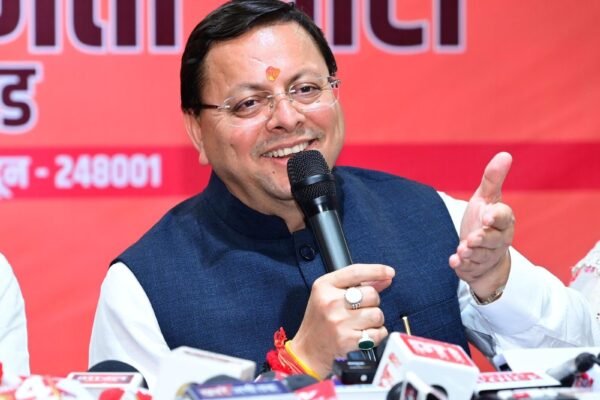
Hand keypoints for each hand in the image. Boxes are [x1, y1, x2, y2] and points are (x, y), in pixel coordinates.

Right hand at [289, 264, 394, 377]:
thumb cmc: (320, 320)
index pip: (356, 272)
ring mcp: (338, 321)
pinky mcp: (347, 339)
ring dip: (375, 320)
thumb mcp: (330, 295)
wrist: (308, 350)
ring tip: (361, 324)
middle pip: (371, 294)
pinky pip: (378, 333)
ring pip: (377, 314)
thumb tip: (386, 277)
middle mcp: (330, 302)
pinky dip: (376, 334)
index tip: (389, 272)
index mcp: (324, 286)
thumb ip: (358, 284)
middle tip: (362, 309)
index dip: (376, 270)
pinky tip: (364, 335)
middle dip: (373, 302)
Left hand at [449, 152, 514, 299]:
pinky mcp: (474, 267)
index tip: (487, 215)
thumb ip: (493, 179)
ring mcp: (487, 255)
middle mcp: (498, 239)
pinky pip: (469, 268)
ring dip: (471, 253)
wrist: (485, 253)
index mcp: (503, 221)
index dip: (497, 217)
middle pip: (494, 240)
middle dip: (483, 239)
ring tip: (462, 250)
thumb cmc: (486, 221)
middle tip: (471, 239)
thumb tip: (505, 154)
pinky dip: (462, 265)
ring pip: (482, 255)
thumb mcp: (486, 199)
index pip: (504, 217)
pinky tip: (454, 261)